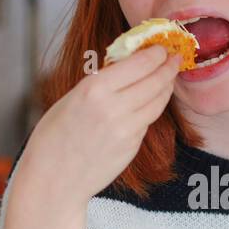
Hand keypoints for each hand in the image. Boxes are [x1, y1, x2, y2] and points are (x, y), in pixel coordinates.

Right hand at [20, 45, 180, 205]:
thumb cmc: (53, 138)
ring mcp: (127, 130)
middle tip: (174, 57)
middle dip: (168, 67)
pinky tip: (154, 100)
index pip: (138, 64)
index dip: (155, 54)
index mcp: (94, 89)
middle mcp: (114, 108)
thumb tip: (126, 65)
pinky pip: (148, 120)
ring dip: (166, 86)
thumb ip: (100, 83)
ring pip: (158, 101)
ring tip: (169, 76)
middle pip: (155, 81)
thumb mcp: (71, 99)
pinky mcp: (132, 146)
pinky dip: (154, 107)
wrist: (54, 181)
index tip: (161, 47)